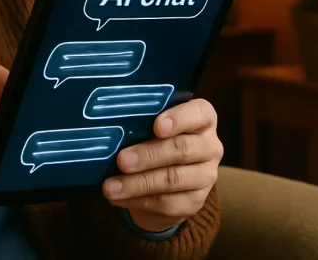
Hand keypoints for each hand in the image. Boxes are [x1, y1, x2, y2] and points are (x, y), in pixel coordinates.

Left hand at [102, 99, 222, 232]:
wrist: (165, 179)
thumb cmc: (153, 138)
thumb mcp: (149, 124)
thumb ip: (139, 121)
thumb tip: (108, 129)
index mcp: (202, 118)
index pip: (199, 113)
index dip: (178, 119)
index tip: (157, 127)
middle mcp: (210, 146)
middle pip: (182, 149)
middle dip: (148, 155)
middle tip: (122, 160)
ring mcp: (206, 175)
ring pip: (173, 179)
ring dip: (138, 183)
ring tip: (110, 186)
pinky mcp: (196, 201)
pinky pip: (168, 203)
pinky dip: (138, 200)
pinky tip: (118, 198)